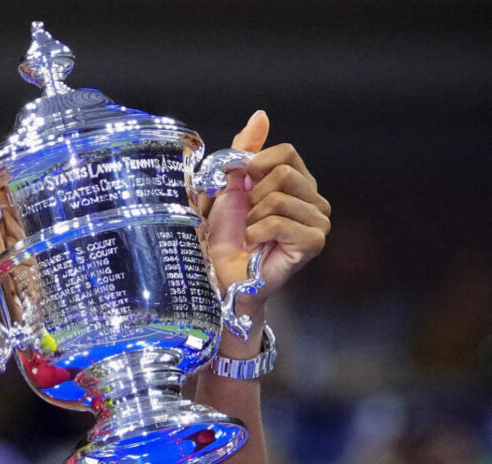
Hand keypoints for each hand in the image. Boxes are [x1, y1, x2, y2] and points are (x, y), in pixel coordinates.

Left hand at [201, 111, 331, 312]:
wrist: (222, 272)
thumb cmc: (226, 232)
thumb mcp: (229, 183)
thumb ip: (245, 150)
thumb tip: (261, 115)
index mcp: (299, 181)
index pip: (286, 152)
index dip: (255, 166)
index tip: (242, 186)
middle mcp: (315, 199)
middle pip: (282, 173)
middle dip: (252, 195)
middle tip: (247, 217)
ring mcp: (318, 221)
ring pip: (277, 198)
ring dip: (252, 217)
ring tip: (251, 233)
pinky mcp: (313, 242)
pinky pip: (279, 222)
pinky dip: (256, 233)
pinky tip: (256, 245)